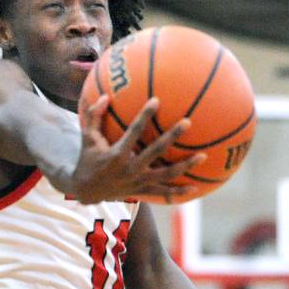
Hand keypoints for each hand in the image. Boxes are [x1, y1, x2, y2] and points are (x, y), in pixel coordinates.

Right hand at [72, 95, 204, 203]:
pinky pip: (163, 193)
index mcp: (117, 153)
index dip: (145, 115)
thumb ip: (94, 115)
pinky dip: (178, 192)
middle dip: (172, 136)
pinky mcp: (141, 192)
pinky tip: (194, 189)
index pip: (134, 131)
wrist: (85, 190)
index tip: (156, 100)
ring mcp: (138, 182)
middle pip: (156, 151)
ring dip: (185, 166)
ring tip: (203, 156)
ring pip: (166, 174)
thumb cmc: (88, 159)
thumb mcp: (87, 137)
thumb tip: (106, 95)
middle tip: (187, 122)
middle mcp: (130, 168)